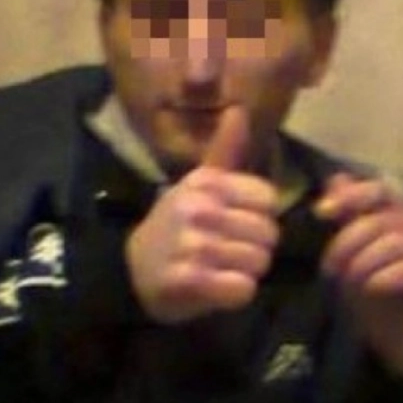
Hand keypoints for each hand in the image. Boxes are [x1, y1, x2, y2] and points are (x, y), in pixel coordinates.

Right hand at [125, 106, 279, 323]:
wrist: (134, 271)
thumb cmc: (177, 225)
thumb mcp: (198, 185)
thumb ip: (225, 150)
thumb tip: (239, 108)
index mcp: (206, 183)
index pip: (268, 200)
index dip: (259, 217)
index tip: (236, 224)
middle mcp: (199, 209)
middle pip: (268, 234)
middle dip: (255, 248)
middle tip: (228, 252)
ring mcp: (193, 245)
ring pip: (258, 262)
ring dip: (245, 272)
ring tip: (220, 269)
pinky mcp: (190, 280)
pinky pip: (243, 288)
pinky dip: (235, 294)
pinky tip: (216, 288)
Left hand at [316, 173, 402, 377]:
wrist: (397, 347)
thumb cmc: (374, 299)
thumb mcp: (352, 254)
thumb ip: (348, 217)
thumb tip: (336, 179)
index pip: (382, 189)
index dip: (351, 195)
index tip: (320, 212)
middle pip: (382, 217)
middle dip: (346, 241)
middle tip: (329, 269)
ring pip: (392, 241)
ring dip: (359, 263)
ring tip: (346, 284)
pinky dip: (377, 279)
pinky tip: (368, 291)